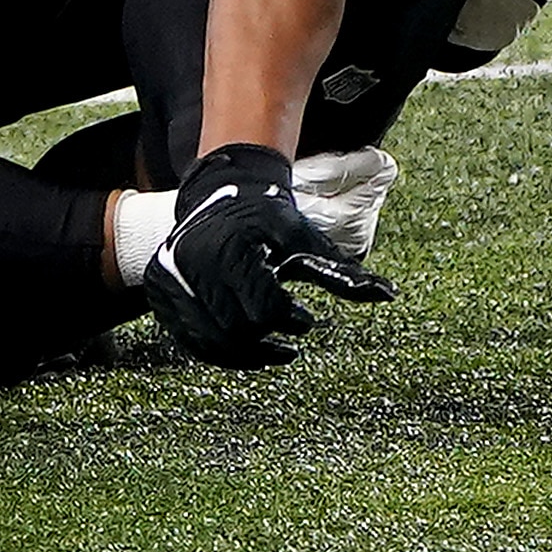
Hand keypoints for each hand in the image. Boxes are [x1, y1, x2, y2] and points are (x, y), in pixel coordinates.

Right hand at [146, 144, 393, 368]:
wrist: (219, 196)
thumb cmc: (268, 219)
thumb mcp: (307, 239)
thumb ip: (344, 272)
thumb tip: (389, 295)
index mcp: (230, 248)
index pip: (262, 308)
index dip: (289, 321)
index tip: (305, 320)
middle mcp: (193, 265)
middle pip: (238, 330)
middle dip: (268, 338)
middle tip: (290, 336)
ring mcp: (171, 281)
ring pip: (212, 343)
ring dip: (248, 355)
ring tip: (275, 351)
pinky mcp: (161, 295)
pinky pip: (192, 341)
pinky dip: (221, 353)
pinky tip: (248, 351)